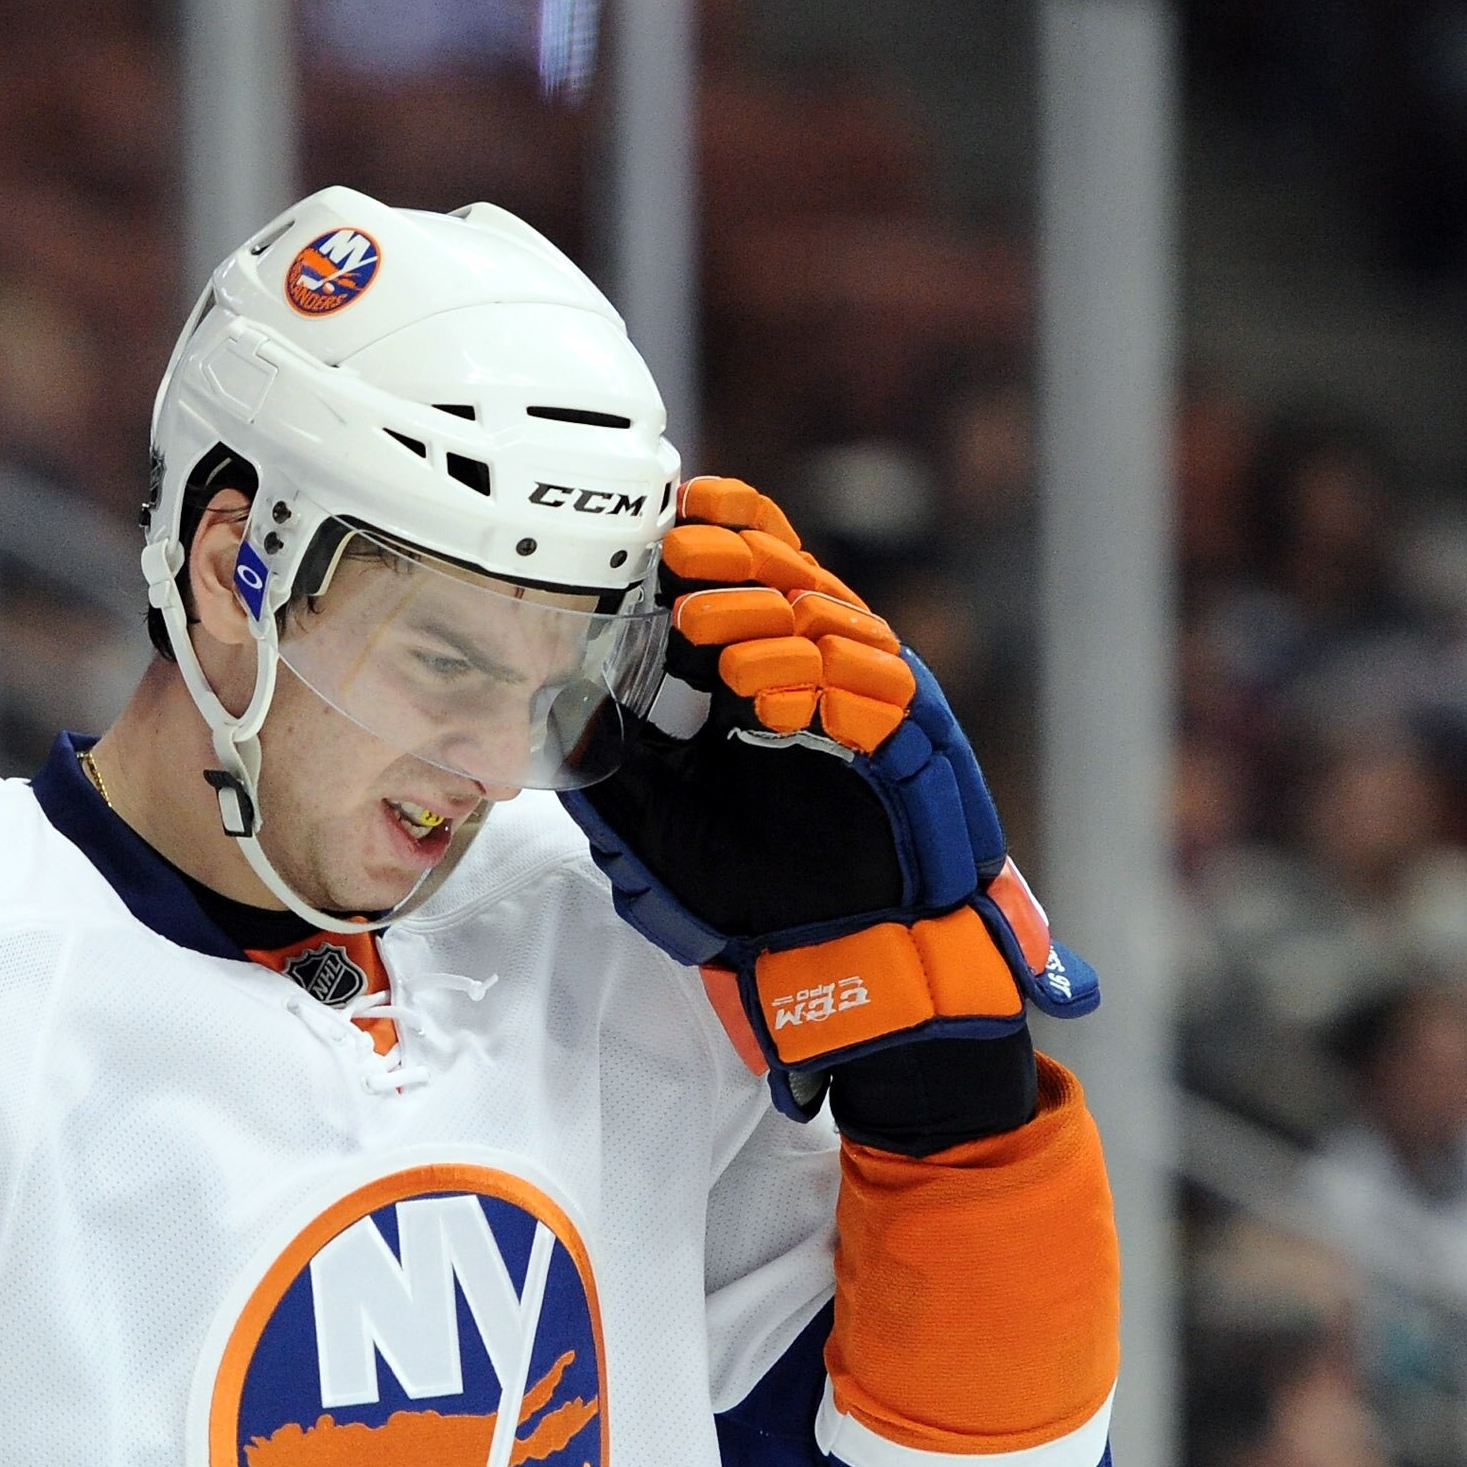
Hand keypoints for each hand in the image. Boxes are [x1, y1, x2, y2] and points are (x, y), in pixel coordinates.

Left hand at [564, 478, 1095, 1148]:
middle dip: (731, 558)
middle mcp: (824, 670)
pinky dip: (815, 683)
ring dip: (760, 616)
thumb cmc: (757, 890)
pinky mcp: (909, 738)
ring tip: (704, 629)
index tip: (674, 509)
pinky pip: (869, 687)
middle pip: (788, 575)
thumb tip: (557, 713)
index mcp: (767, 671)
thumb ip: (618, 764)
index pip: (754, 568)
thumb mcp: (660, 819)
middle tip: (680, 554)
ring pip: (824, 618)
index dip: (723, 528)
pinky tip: (762, 702)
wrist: (843, 957)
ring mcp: (870, 699)